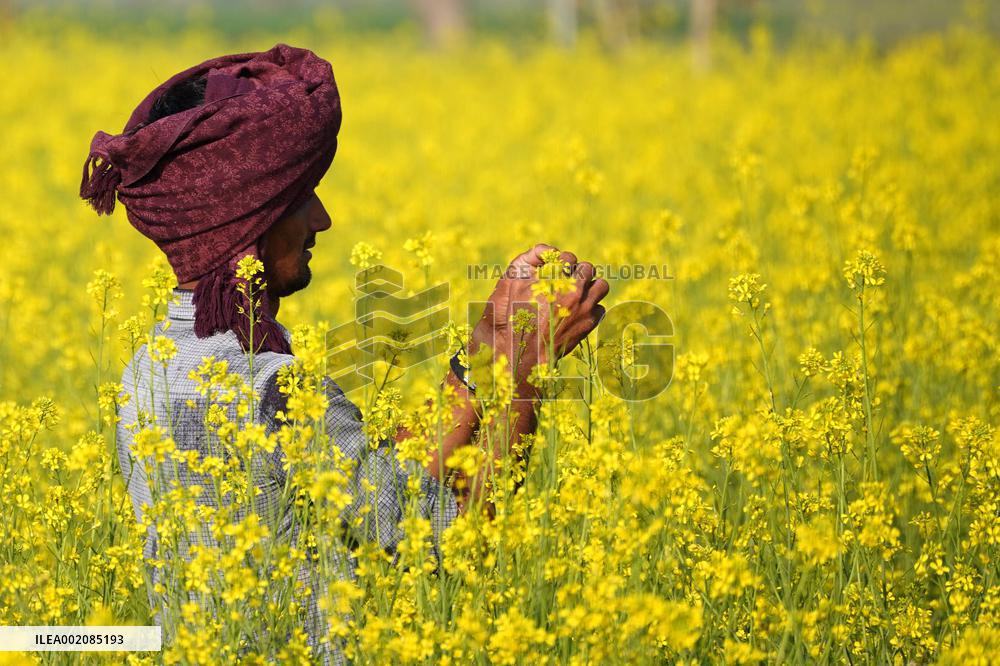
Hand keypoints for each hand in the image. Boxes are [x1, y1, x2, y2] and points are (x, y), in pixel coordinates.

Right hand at [469, 243, 609, 394]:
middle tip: (567, 282)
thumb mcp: (510, 282)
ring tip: (579, 295)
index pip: (568, 257)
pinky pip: (600, 308)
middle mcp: (572, 291)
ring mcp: (583, 308)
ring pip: (602, 285)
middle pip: (588, 268)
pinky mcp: (589, 324)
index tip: (556, 271)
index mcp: (553, 279)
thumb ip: (527, 259)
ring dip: (591, 287)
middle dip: (578, 273)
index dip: (561, 263)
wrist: (520, 353)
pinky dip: (592, 309)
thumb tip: (547, 251)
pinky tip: (578, 314)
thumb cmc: (511, 317)